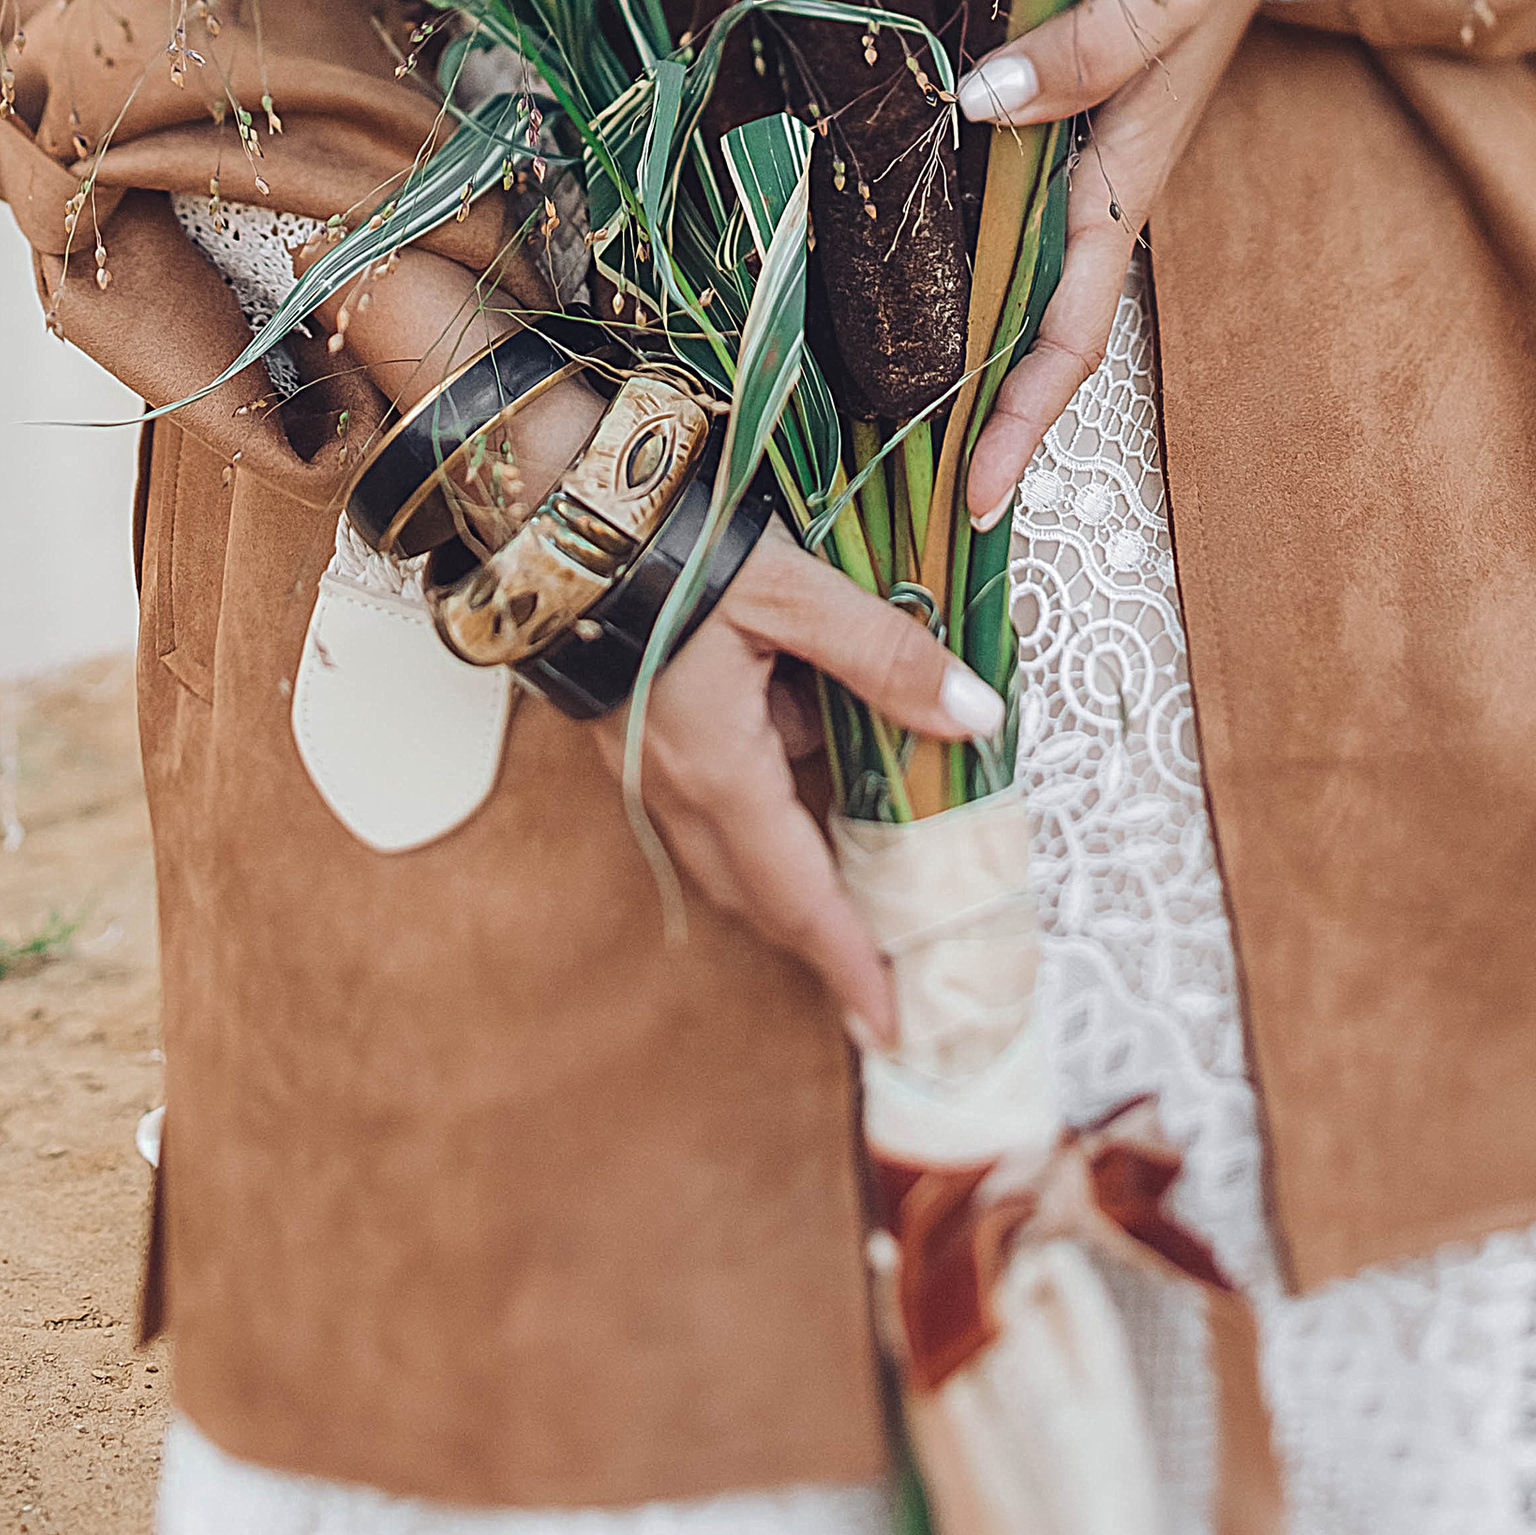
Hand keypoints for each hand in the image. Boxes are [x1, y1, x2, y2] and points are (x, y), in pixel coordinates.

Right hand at [592, 522, 1002, 1044]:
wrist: (561, 511)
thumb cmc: (668, 545)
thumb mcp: (792, 592)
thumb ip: (886, 655)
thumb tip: (974, 719)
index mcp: (717, 768)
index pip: (797, 895)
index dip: (846, 963)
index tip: (887, 1023)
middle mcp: (673, 788)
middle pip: (758, 897)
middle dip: (820, 945)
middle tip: (880, 984)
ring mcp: (645, 769)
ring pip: (727, 860)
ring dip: (787, 891)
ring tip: (850, 908)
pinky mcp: (635, 739)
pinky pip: (707, 812)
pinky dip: (758, 830)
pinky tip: (795, 786)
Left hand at [955, 0, 1425, 525]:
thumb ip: (1085, 44)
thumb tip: (984, 102)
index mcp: (1131, 169)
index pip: (1071, 326)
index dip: (1021, 417)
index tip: (974, 500)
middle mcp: (1107, 174)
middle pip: (1041, 326)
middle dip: (985, 415)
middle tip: (906, 490)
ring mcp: (1091, 142)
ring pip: (1023, 270)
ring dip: (971, 343)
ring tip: (891, 410)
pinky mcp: (1074, 98)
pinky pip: (1013, 200)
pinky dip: (967, 250)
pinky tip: (908, 266)